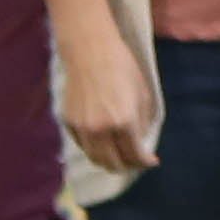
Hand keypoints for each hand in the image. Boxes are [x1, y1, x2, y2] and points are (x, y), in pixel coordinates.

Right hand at [55, 21, 156, 175]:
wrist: (91, 52)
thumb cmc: (123, 69)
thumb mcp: (143, 96)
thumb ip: (142, 123)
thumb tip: (140, 143)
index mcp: (124, 122)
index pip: (134, 154)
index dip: (145, 161)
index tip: (151, 162)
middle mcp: (100, 129)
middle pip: (112, 162)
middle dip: (127, 166)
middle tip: (135, 164)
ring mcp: (81, 127)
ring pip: (94, 157)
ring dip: (108, 163)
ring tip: (118, 160)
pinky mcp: (68, 122)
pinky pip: (82, 144)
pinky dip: (93, 149)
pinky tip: (103, 144)